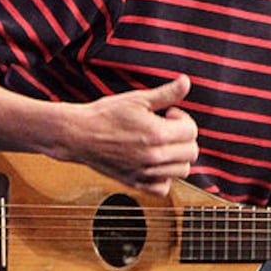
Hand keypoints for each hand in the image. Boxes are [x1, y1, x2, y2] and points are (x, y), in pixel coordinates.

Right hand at [65, 75, 199, 195]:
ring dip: (177, 157)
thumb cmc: (105, 115)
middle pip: (191, 152)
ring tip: (161, 144)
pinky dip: (164, 178)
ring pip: (182, 171)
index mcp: (157, 134)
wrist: (78, 134)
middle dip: (183, 137)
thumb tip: (186, 82)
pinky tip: (155, 163)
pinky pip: (162, 189)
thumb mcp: (138, 99)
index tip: (168, 114)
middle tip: (166, 128)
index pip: (192, 131)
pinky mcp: (134, 183)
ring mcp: (144, 173)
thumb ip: (166, 93)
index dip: (183, 119)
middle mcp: (154, 157)